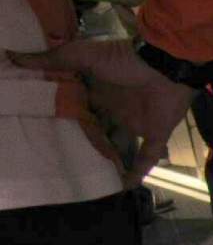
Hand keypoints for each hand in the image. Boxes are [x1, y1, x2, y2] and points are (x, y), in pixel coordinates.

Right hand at [8, 39, 195, 186]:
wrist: (166, 65)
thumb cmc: (125, 60)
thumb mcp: (85, 56)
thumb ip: (53, 59)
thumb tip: (13, 57)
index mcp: (99, 92)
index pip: (78, 111)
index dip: (63, 121)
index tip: (43, 134)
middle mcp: (116, 109)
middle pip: (96, 132)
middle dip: (83, 145)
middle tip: (60, 163)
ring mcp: (136, 122)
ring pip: (118, 147)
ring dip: (107, 162)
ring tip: (86, 180)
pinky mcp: (155, 133)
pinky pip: (147, 158)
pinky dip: (137, 173)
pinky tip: (122, 188)